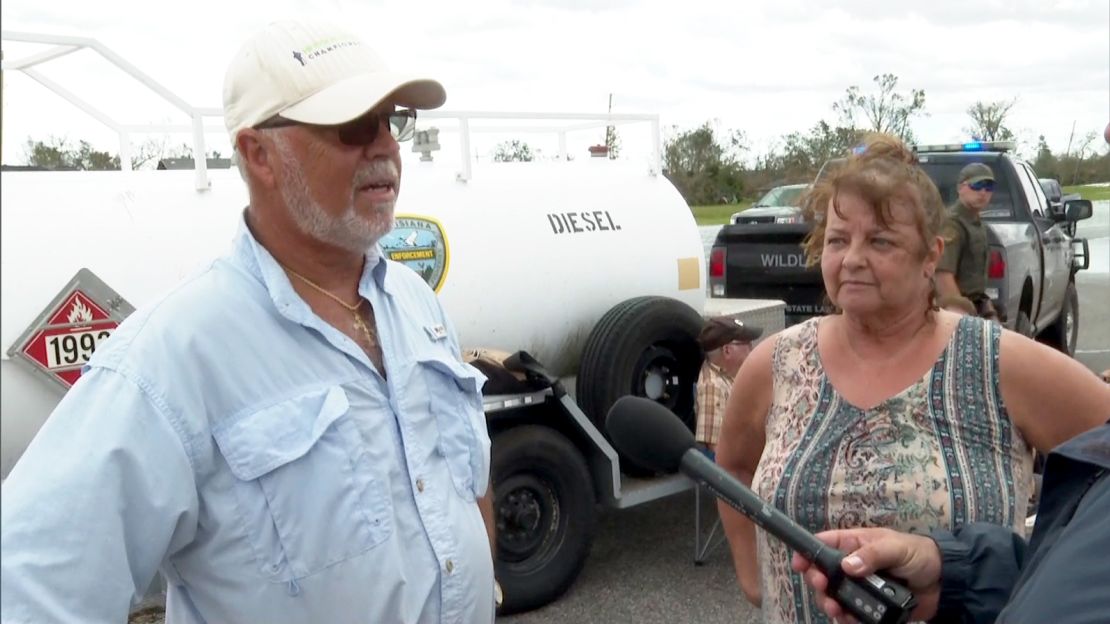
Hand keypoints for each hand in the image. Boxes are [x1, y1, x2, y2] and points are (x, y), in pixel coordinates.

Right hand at [790, 528, 941, 622]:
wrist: (947, 583)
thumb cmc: (920, 555)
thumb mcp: (897, 547)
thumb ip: (873, 555)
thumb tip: (847, 566)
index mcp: (857, 544)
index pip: (825, 544)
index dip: (809, 552)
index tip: (799, 564)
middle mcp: (854, 566)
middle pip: (825, 574)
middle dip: (819, 583)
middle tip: (824, 590)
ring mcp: (862, 588)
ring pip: (835, 597)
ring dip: (831, 604)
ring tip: (837, 611)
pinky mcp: (871, 607)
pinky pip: (852, 614)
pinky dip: (847, 619)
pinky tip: (850, 620)